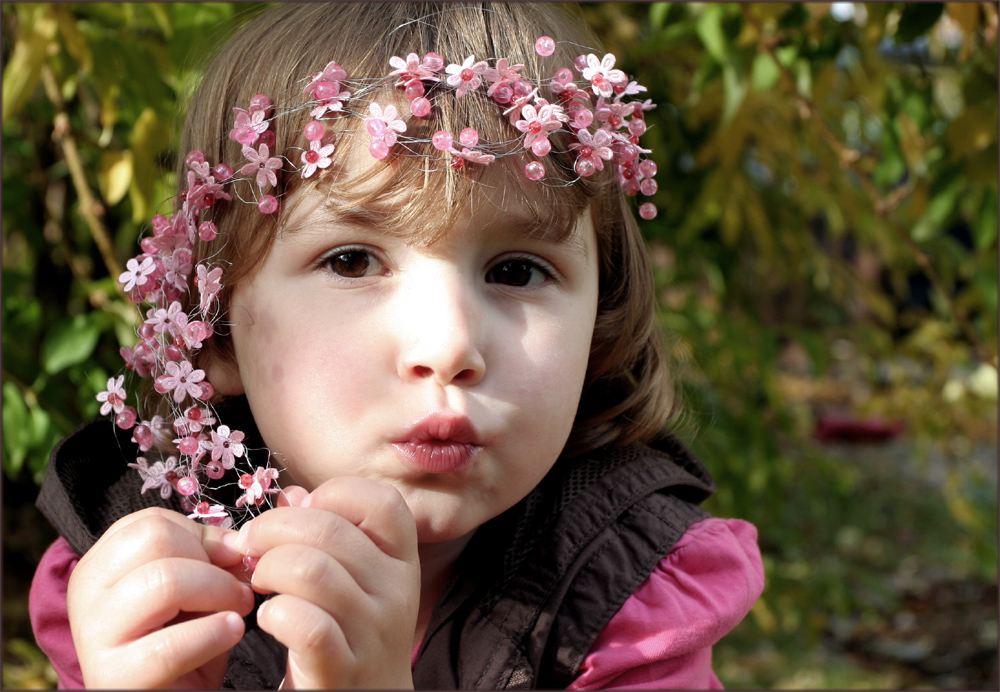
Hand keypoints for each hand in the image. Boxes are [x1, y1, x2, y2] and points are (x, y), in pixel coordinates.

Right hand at [67, 506, 254, 688]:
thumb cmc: (184, 642)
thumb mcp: (195, 592)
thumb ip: (210, 559)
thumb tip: (239, 541)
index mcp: (100, 566)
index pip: (151, 522)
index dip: (202, 536)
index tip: (230, 558)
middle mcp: (85, 593)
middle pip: (155, 538)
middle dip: (211, 559)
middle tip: (238, 587)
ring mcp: (93, 635)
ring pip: (163, 580)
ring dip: (218, 591)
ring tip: (238, 611)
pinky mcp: (112, 676)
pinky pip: (169, 645)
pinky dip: (213, 634)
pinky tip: (230, 634)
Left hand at [237, 477, 419, 688]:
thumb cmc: (349, 634)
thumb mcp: (353, 580)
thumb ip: (327, 533)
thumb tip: (293, 495)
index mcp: (401, 561)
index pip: (383, 502)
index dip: (333, 494)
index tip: (301, 512)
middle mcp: (397, 592)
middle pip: (328, 528)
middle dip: (272, 528)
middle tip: (250, 547)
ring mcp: (373, 633)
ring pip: (311, 569)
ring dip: (267, 569)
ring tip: (258, 583)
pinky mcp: (343, 670)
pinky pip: (306, 625)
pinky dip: (274, 614)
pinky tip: (269, 618)